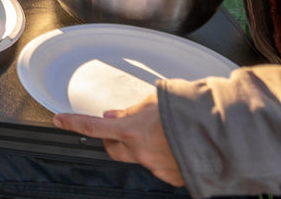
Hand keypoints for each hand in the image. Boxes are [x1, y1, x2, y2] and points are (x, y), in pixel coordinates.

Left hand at [51, 98, 182, 186]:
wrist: (221, 133)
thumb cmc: (190, 112)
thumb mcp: (155, 101)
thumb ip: (131, 111)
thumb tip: (114, 117)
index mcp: (132, 131)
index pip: (93, 127)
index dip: (73, 123)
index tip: (59, 120)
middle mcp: (140, 153)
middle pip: (112, 149)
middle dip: (112, 139)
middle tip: (122, 128)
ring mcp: (156, 168)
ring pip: (137, 158)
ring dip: (140, 147)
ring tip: (160, 134)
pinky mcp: (172, 178)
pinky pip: (158, 168)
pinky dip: (161, 157)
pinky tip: (173, 147)